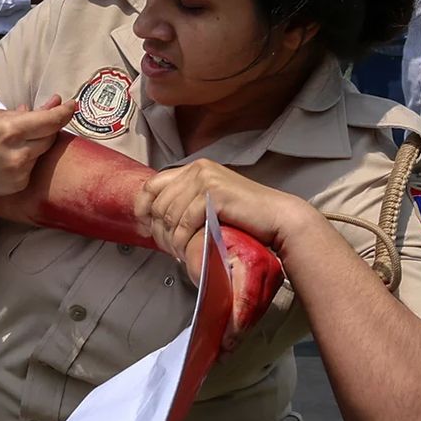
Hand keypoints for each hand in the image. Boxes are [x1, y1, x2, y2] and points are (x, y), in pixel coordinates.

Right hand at [0, 97, 75, 207]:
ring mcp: (20, 171)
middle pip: (50, 136)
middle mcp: (17, 152)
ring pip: (42, 151)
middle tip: (42, 118)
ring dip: (36, 142)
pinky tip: (7, 159)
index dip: (64, 112)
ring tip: (14, 141)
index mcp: (8, 129)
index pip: (49, 120)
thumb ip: (22, 113)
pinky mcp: (19, 184)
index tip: (72, 105)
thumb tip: (52, 104)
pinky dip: (27, 158)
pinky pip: (33, 166)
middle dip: (49, 126)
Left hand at [134, 160, 298, 343]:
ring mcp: (206, 180)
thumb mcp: (209, 203)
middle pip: (158, 203)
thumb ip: (185, 203)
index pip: (152, 185)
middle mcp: (198, 170)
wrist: (277, 219)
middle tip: (169, 248)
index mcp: (195, 169)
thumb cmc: (245, 216)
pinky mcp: (214, 194)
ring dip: (171, 239)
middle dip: (158, 230)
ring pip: (169, 215)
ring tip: (180, 252)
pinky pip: (184, 222)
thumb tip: (154, 220)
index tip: (145, 227)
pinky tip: (189, 249)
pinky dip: (183, 240)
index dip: (143, 208)